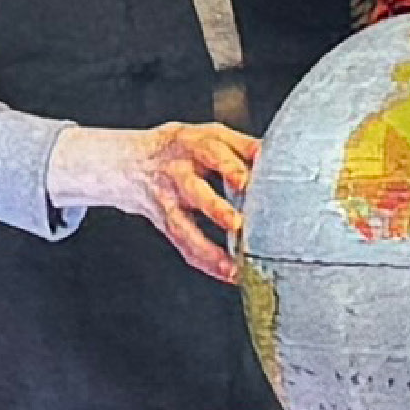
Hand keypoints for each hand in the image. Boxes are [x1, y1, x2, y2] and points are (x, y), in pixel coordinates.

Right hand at [73, 120, 258, 281]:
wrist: (135, 163)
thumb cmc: (185, 149)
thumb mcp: (212, 136)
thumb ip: (243, 146)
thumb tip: (274, 155)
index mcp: (192, 146)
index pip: (211, 153)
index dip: (228, 166)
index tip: (243, 180)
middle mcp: (178, 175)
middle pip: (194, 192)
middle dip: (215, 208)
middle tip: (236, 224)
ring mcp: (169, 203)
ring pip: (184, 228)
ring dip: (208, 250)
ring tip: (231, 266)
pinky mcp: (168, 226)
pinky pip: (184, 248)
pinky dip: (207, 264)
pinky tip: (228, 273)